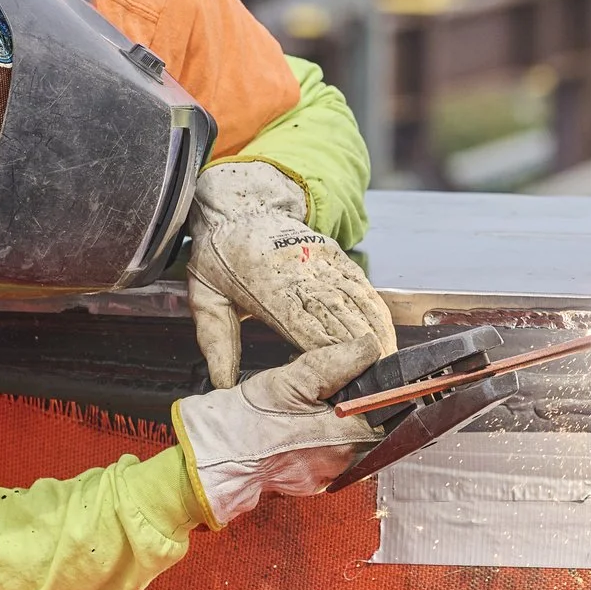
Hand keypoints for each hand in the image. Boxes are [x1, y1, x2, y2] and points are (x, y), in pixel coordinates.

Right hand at [171, 340, 379, 526]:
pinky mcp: (306, 483)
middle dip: (350, 405)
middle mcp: (339, 464)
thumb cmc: (246, 422)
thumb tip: (368, 348)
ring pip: (344, 441)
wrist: (212, 459)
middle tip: (323, 390)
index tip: (366, 377)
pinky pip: (322, 455)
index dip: (377, 392)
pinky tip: (293, 424)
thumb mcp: (290, 380)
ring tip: (304, 405)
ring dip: (331, 421)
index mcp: (343, 439)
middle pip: (366, 427)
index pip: (386, 414)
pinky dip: (314, 438)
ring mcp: (322, 476)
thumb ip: (334, 364)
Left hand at [186, 162, 396, 388]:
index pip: (301, 323)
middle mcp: (298, 270)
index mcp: (264, 284)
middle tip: (374, 378)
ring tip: (386, 361)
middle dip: (357, 348)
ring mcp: (319, 259)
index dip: (324, 349)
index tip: (342, 374)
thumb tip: (223, 383)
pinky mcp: (332, 253)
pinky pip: (359, 283)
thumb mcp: (204, 296)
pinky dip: (374, 309)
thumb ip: (215, 340)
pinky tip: (385, 331)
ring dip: (373, 331)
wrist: (238, 206)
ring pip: (354, 300)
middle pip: (336, 314)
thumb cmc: (220, 255)